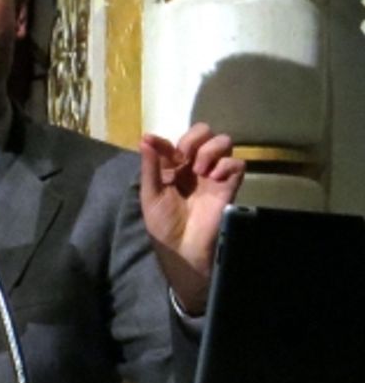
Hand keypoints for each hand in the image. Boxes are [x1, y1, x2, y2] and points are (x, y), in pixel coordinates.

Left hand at [139, 123, 244, 314]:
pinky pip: (237, 164)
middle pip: (204, 133)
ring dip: (210, 149)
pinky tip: (213, 177)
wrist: (183, 249)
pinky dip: (226, 164)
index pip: (173, 141)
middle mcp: (194, 167)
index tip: (153, 143)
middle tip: (185, 155)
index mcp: (173, 167)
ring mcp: (213, 175)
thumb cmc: (164, 224)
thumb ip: (150, 166)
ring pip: (223, 142)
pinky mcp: (229, 186)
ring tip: (199, 170)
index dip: (163, 139)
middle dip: (195, 137)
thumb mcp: (151, 194)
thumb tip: (144, 137)